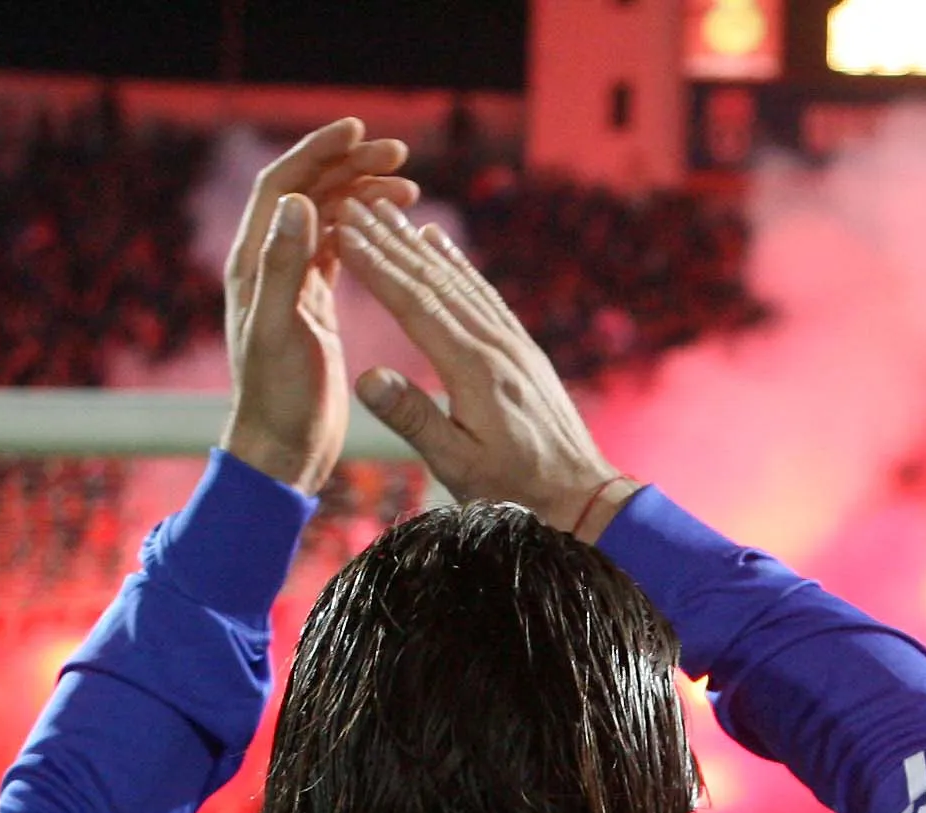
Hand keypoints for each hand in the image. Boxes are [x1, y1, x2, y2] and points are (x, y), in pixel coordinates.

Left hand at [218, 121, 418, 490]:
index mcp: (251, 262)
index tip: (359, 131)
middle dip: (350, 166)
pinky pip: (342, 249)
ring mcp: (292, 281)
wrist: (284, 448)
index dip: (317, 151)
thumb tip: (298, 200)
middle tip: (400, 155)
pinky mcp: (316, 303)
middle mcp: (267, 264)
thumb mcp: (281, 330)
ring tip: (409, 186)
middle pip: (307, 192)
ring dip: (364, 194)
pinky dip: (368, 228)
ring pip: (328, 217)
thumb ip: (285, 265)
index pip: (281, 186)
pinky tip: (398, 225)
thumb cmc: (279, 399)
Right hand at [334, 201, 631, 536]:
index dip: (376, 267)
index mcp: (475, 371)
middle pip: (434, 281)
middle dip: (389, 241)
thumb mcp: (459, 466)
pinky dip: (455, 264)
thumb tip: (365, 377)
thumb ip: (414, 419)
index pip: (415, 305)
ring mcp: (513, 342)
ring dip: (418, 245)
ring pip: (459, 280)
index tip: (343, 231)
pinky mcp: (523, 348)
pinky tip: (438, 245)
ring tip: (386, 212)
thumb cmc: (516, 491)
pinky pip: (483, 293)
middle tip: (353, 204)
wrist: (582, 495)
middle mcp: (496, 345)